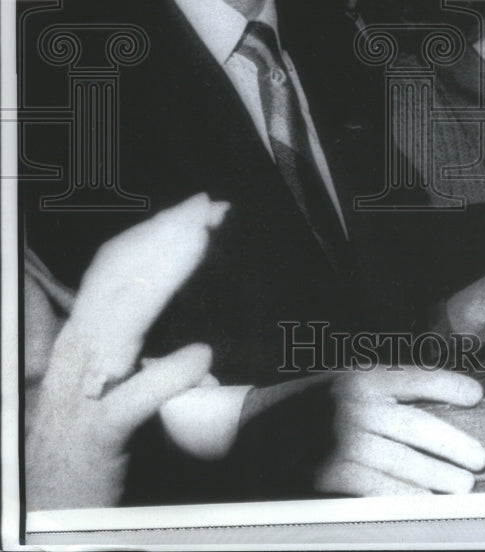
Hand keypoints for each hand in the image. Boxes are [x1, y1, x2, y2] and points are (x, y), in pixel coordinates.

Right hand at [26, 194, 226, 508]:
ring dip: (165, 279)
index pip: (115, 265)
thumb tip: (195, 313)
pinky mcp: (100, 432)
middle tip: (210, 209)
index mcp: (83, 332)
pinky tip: (202, 358)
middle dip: (166, 236)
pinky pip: (134, 399)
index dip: (156, 231)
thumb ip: (138, 337)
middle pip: (120, 277)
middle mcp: (78, 350)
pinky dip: (167, 375)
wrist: (49, 502)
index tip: (198, 206)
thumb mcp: (108, 373)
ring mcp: (84, 389)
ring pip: (124, 321)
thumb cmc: (87, 433)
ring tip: (203, 247)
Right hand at [314, 368, 484, 495]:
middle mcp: (355, 407)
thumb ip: (383, 389)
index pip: (416, 378)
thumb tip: (435, 401)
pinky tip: (425, 502)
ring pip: (405, 463)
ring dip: (439, 478)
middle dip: (455, 446)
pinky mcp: (330, 475)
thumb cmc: (307, 406)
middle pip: (418, 427)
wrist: (252, 429)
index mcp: (361, 378)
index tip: (476, 395)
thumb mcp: (342, 382)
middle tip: (479, 460)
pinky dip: (406, 498)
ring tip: (462, 486)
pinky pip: (379, 490)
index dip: (449, 386)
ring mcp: (343, 442)